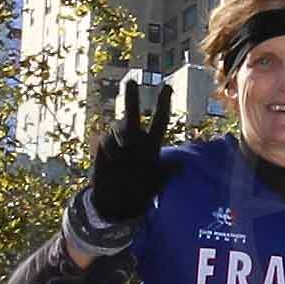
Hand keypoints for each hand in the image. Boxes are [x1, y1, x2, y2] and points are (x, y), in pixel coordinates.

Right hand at [82, 78, 175, 234]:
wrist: (117, 202)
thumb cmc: (141, 191)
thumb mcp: (156, 183)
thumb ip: (166, 172)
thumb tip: (181, 166)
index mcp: (151, 145)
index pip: (159, 121)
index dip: (163, 104)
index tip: (167, 87)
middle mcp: (134, 139)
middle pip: (133, 114)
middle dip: (131, 98)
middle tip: (131, 81)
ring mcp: (118, 142)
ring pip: (119, 128)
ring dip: (121, 136)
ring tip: (124, 152)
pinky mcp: (103, 148)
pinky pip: (106, 142)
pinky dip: (110, 151)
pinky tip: (112, 162)